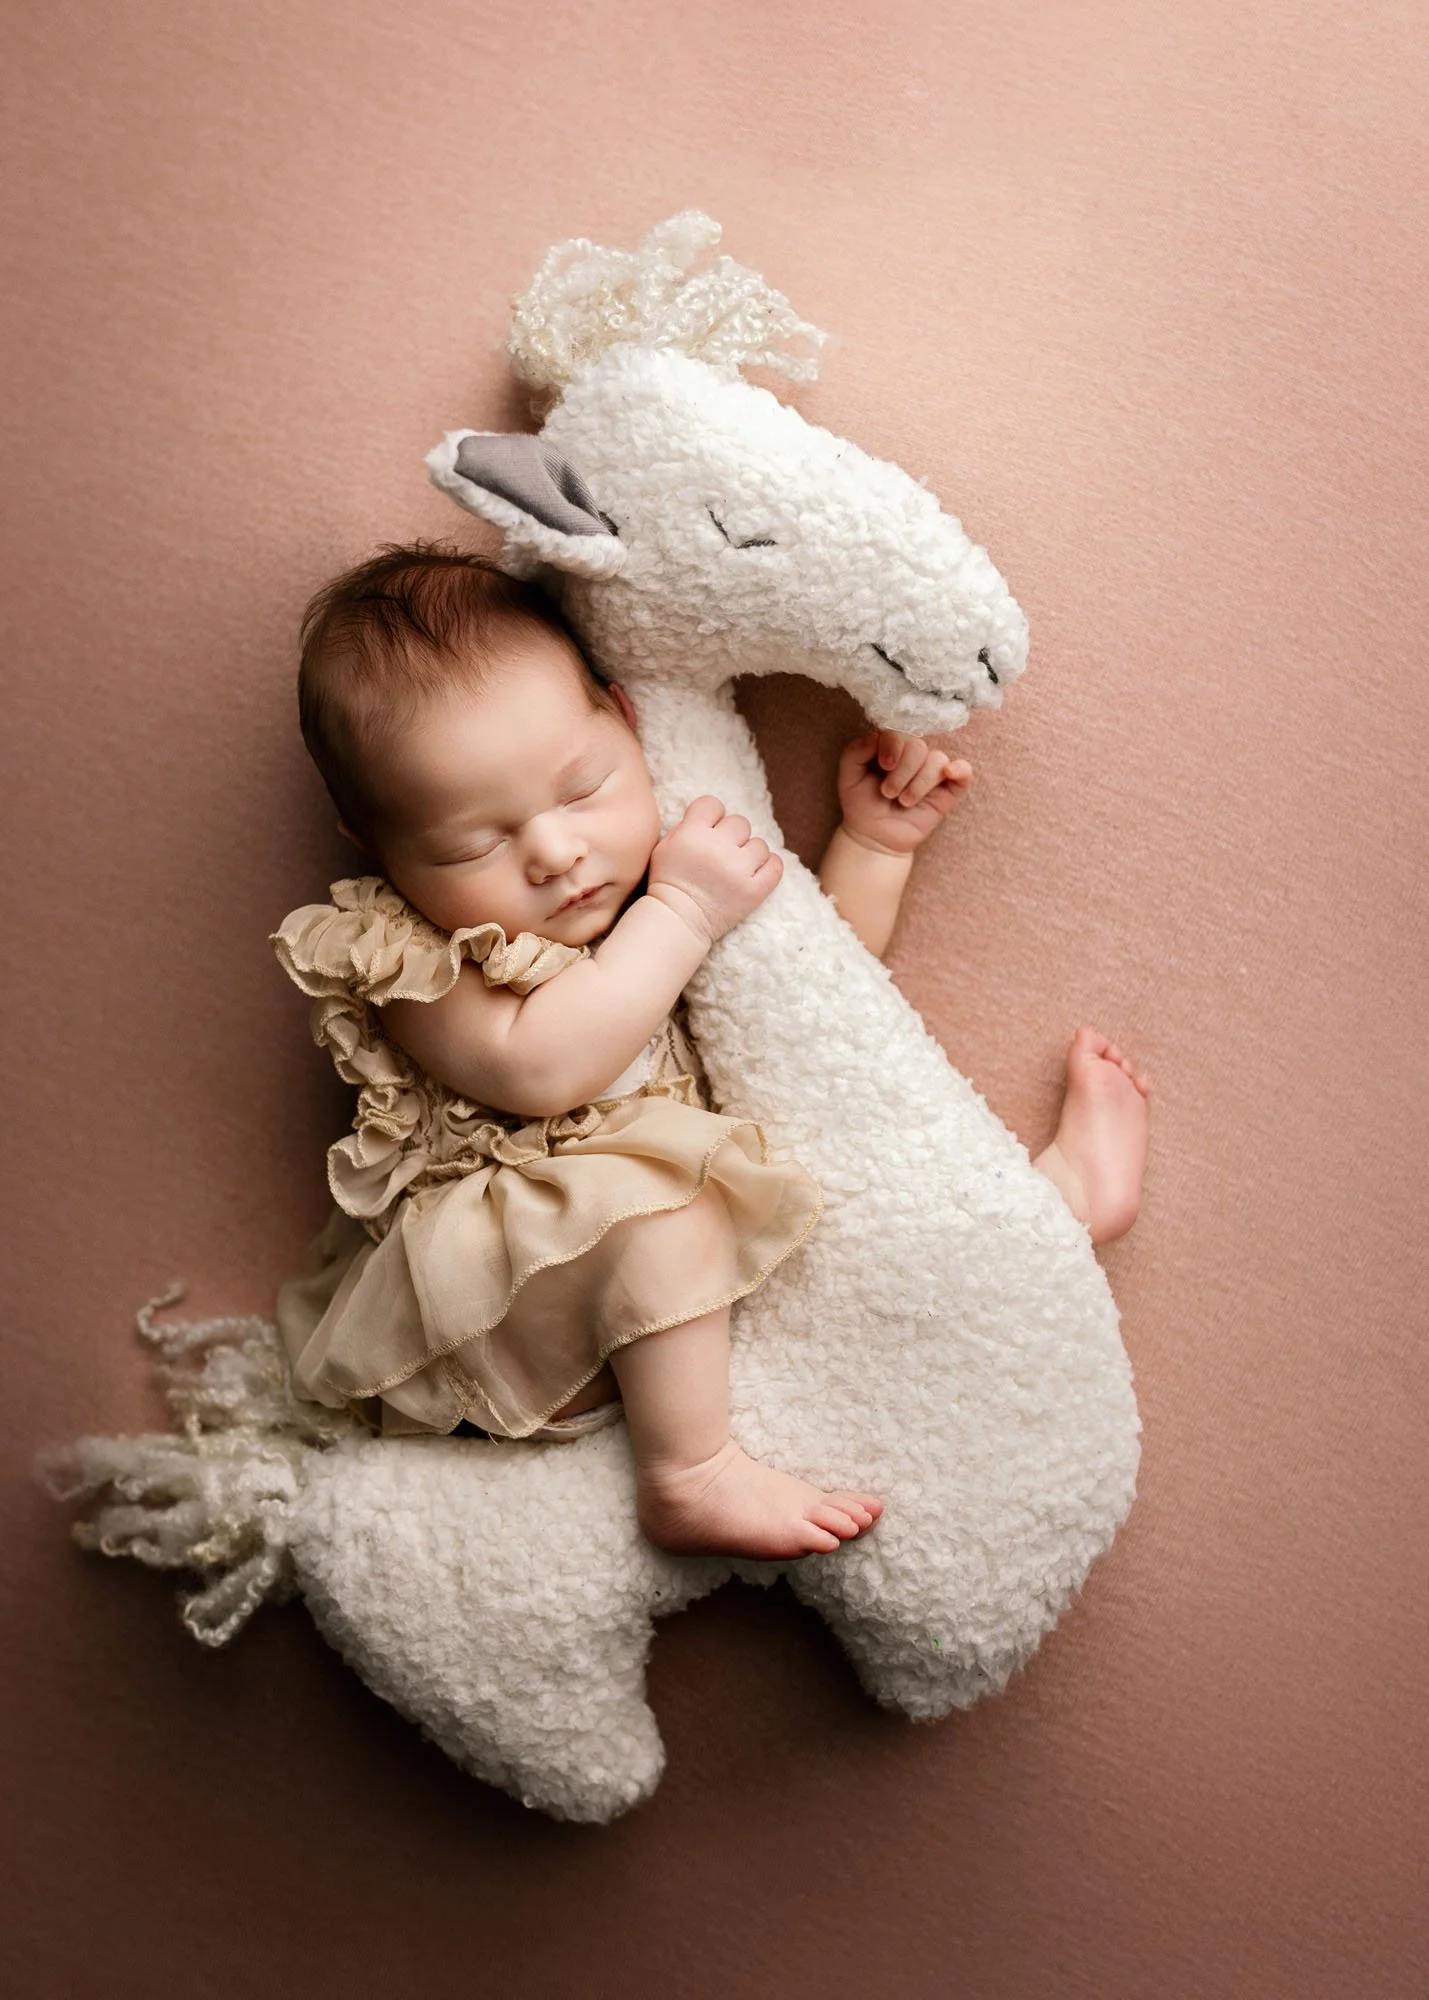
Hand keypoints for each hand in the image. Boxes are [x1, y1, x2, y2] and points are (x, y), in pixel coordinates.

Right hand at [647, 795, 783, 943]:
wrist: (678, 920)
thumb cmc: (668, 882)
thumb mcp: (664, 847)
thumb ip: (687, 826)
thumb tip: (711, 815)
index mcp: (692, 833)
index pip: (713, 804)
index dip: (713, 816)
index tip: (710, 830)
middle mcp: (717, 847)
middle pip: (740, 822)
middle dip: (732, 836)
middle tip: (723, 853)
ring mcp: (738, 870)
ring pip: (759, 844)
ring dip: (750, 853)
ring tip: (738, 867)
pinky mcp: (753, 891)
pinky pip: (775, 867)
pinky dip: (770, 866)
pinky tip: (758, 870)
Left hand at [836, 729, 972, 857]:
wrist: (873, 837)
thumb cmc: (861, 804)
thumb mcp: (848, 777)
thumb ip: (855, 752)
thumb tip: (877, 736)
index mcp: (892, 747)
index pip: (900, 731)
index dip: (893, 745)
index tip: (883, 766)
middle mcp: (914, 756)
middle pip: (918, 747)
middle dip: (902, 772)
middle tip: (888, 793)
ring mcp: (932, 772)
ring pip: (937, 760)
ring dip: (918, 783)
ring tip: (904, 802)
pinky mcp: (948, 790)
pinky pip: (964, 772)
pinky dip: (961, 769)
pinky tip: (950, 773)